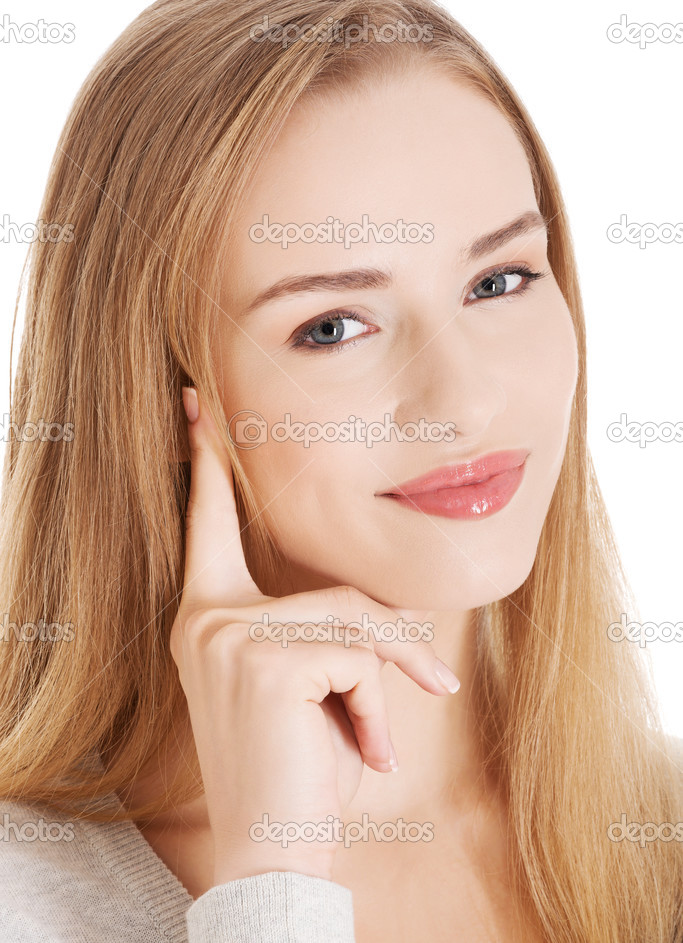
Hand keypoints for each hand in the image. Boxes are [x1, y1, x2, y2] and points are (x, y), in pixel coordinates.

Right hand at [170, 387, 458, 884]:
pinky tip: (367, 751)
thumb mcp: (315, 686)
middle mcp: (207, 618)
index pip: (209, 525)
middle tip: (432, 687)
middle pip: (335, 592)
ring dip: (391, 680)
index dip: (207, 463)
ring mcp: (229, 633)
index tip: (197, 403)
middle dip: (388, 644)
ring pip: (353, 621)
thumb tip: (396, 603)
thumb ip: (328, 630)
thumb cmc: (297, 769)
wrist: (274, 851)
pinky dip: (381, 701)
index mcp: (207, 616)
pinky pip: (359, 653)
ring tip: (381, 740)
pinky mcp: (264, 655)